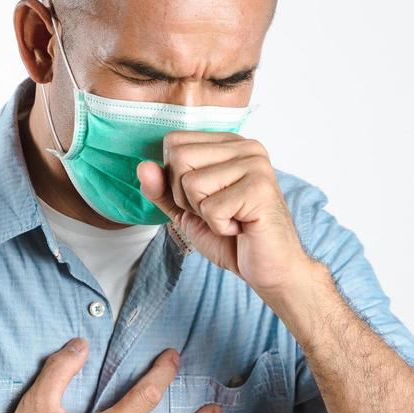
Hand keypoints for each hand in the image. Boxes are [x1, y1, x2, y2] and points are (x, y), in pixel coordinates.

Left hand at [137, 130, 313, 295]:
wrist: (270, 268)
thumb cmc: (232, 238)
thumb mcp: (186, 211)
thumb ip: (162, 189)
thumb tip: (143, 167)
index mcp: (228, 144)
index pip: (174, 143)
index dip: (175, 180)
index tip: (205, 199)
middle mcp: (245, 147)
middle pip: (179, 158)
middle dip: (186, 197)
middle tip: (216, 212)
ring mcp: (255, 164)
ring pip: (191, 183)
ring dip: (203, 213)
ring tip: (230, 219)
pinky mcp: (260, 188)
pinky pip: (210, 207)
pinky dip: (219, 227)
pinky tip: (240, 227)